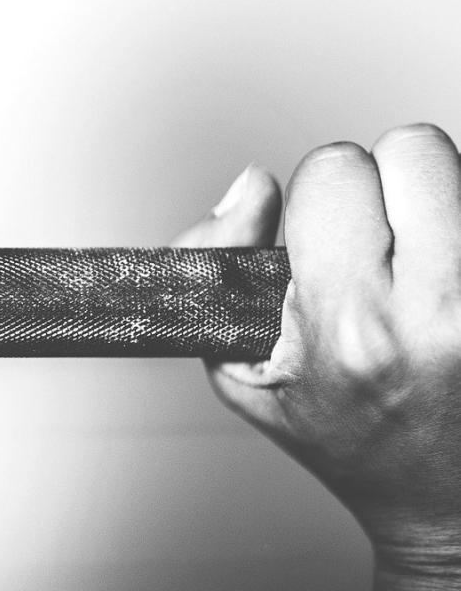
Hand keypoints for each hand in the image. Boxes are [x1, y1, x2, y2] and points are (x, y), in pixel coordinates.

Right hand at [174, 125, 460, 586]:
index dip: (318, 197)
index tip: (321, 239)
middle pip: (411, 147)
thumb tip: (253, 185)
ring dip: (436, 200)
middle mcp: (439, 311)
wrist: (450, 508)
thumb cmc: (353, 442)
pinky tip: (449, 281)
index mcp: (353, 324)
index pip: (335, 167)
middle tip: (379, 241)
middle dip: (384, 183)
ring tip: (421, 259)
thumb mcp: (242, 369)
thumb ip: (219, 262)